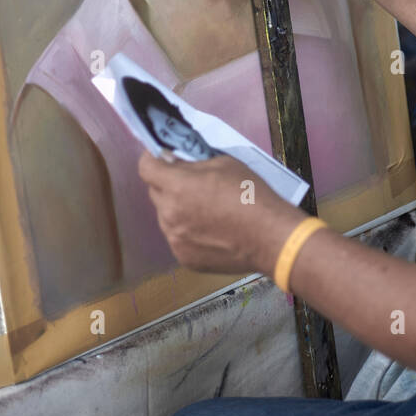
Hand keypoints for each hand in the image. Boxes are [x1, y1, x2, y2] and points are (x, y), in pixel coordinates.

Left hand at [138, 150, 295, 275]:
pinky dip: (188, 231)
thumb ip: (194, 162)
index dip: (152, 159)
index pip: (146, 167)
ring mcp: (175, 239)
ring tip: (206, 210)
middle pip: (155, 192)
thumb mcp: (224, 164)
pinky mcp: (184, 258)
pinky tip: (211, 231)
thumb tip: (176, 161)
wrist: (270, 237)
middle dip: (168, 184)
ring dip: (178, 209)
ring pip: (166, 216)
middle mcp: (169, 213)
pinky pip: (178, 237)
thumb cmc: (251, 195)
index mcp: (177, 186)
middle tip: (191, 183)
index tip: (162, 157)